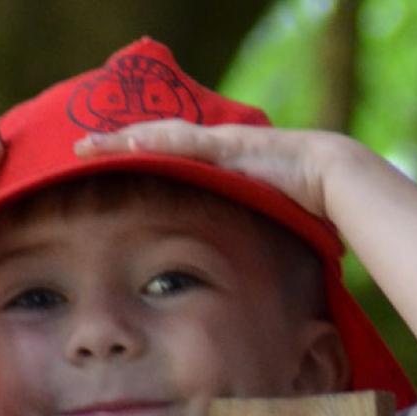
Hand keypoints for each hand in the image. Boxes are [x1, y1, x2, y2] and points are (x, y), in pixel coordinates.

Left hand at [74, 121, 395, 218]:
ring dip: (120, 140)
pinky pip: (179, 141)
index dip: (139, 161)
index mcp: (221, 166)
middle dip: (118, 145)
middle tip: (79, 149)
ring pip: (158, 137)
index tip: (107, 170)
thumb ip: (250, 238)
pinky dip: (148, 142)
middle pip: (156, 142)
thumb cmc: (310, 208)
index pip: (171, 159)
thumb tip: (249, 278)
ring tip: (84, 146)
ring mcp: (220, 144)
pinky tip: (120, 144)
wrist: (336, 182)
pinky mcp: (227, 145)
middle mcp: (216, 149)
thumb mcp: (267, 224)